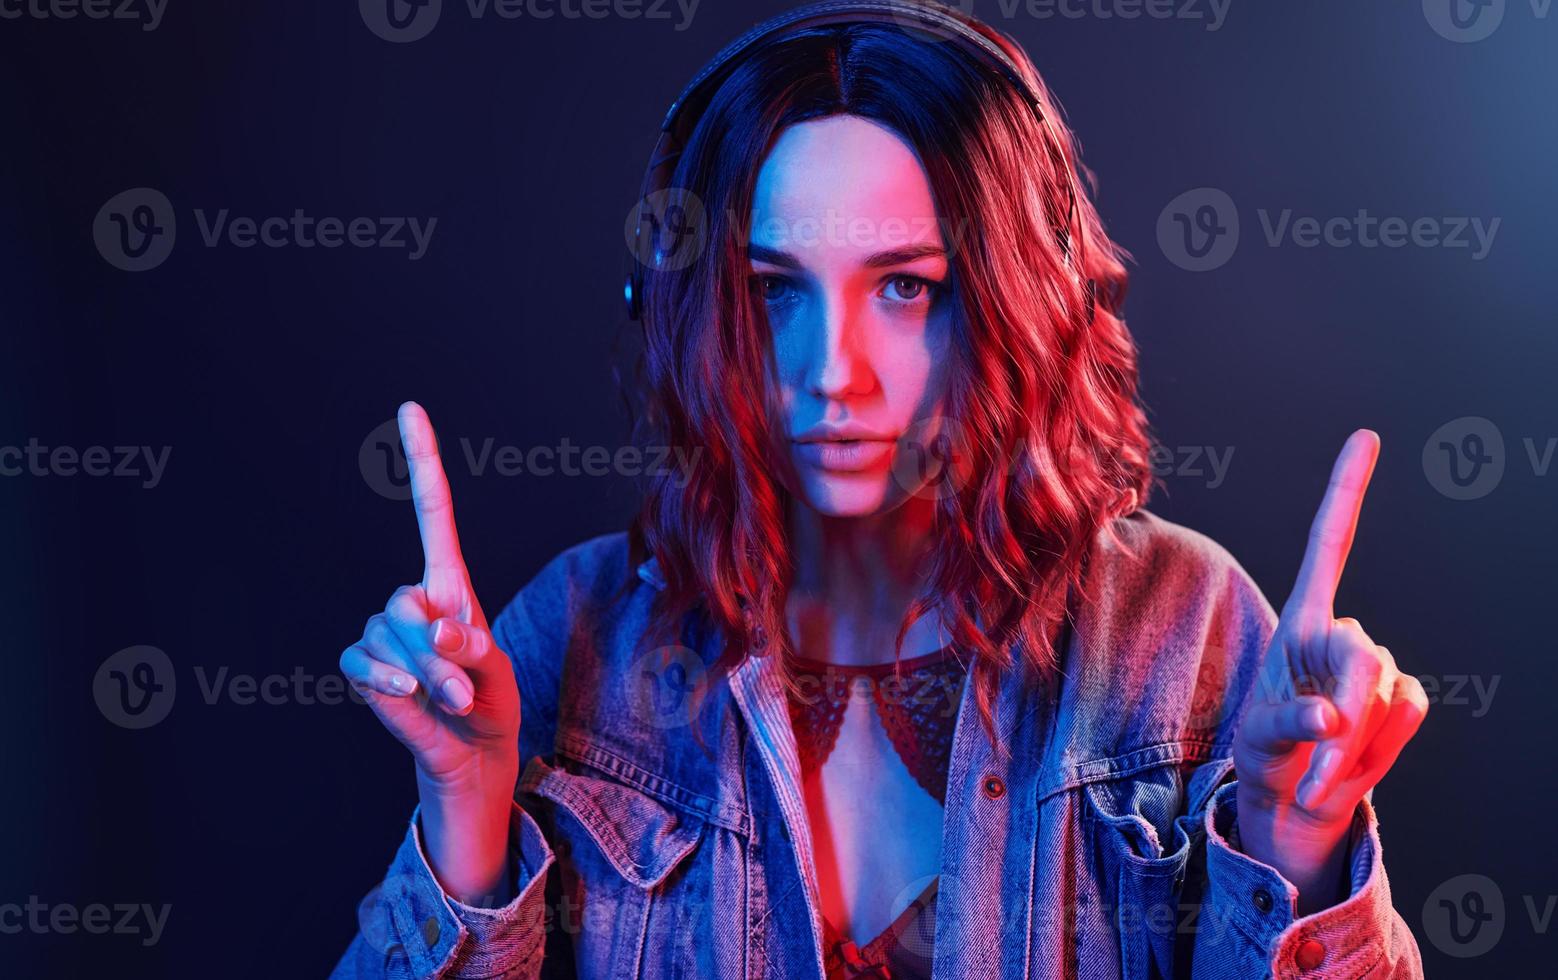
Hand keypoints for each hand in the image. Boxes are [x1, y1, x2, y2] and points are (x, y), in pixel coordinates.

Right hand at [339, 401, 520, 903]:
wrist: (472, 757)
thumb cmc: (491, 706)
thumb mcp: (498, 673)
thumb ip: (472, 646)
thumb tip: (438, 625)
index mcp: (451, 586)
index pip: (432, 513)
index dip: (421, 462)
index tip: (409, 410)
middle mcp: (413, 601)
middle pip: (409, 600)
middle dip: (440, 649)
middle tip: (464, 689)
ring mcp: (384, 634)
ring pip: (390, 635)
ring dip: (425, 673)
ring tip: (449, 701)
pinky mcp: (365, 669)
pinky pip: (361, 661)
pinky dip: (385, 681)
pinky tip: (406, 696)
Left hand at [1232, 430, 1427, 909]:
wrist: (1294, 800)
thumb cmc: (1266, 756)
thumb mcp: (1259, 739)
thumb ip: (1289, 722)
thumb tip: (1330, 716)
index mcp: (1301, 621)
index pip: (1330, 545)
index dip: (1346, 492)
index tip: (1366, 437)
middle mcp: (1342, 634)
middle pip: (1364, 658)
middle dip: (1349, 717)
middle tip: (1317, 766)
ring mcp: (1377, 667)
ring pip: (1385, 697)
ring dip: (1353, 747)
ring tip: (1317, 769)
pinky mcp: (1403, 699)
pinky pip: (1408, 716)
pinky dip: (1377, 753)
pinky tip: (1348, 768)